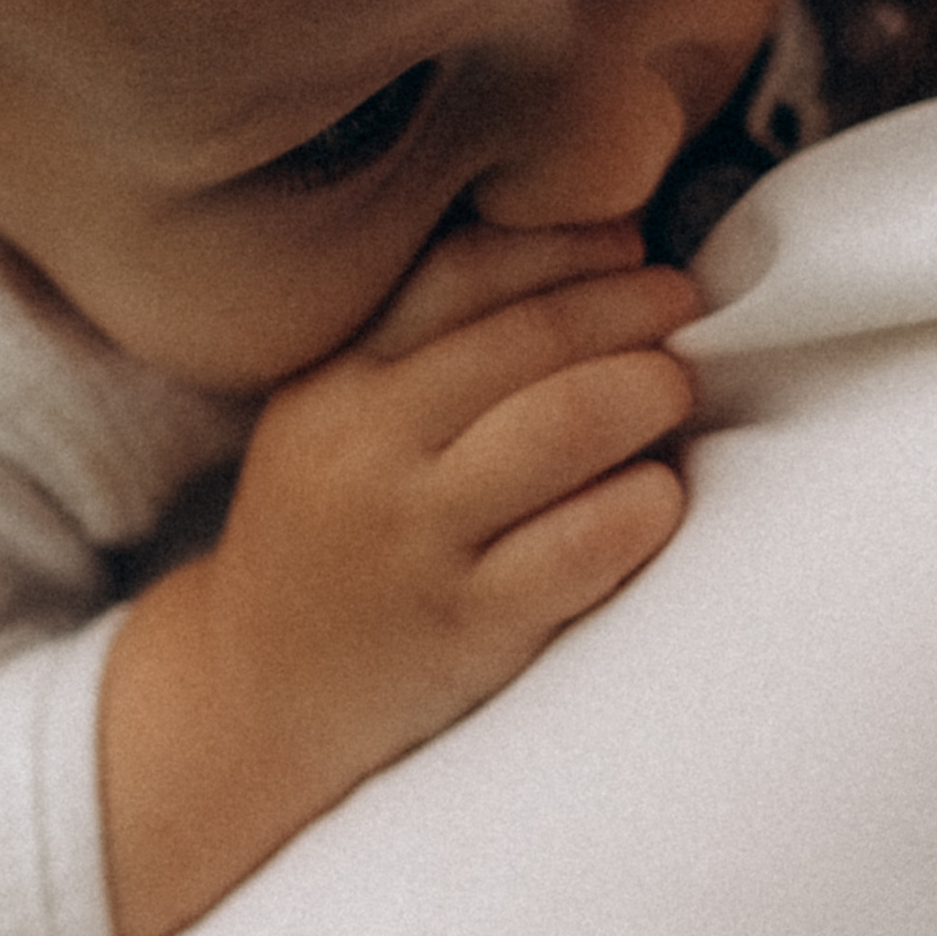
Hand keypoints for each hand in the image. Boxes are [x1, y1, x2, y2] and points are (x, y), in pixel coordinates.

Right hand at [98, 217, 693, 935]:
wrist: (257, 694)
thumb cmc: (327, 530)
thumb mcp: (331, 414)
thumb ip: (421, 340)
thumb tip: (575, 255)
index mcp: (336, 378)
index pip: (465, 269)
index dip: (566, 245)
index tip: (629, 241)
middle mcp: (371, 448)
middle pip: (532, 338)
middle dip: (630, 307)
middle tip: (679, 302)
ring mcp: (419, 541)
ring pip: (567, 425)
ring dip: (649, 389)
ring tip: (674, 387)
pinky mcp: (469, 627)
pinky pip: (585, 546)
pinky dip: (645, 502)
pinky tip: (660, 491)